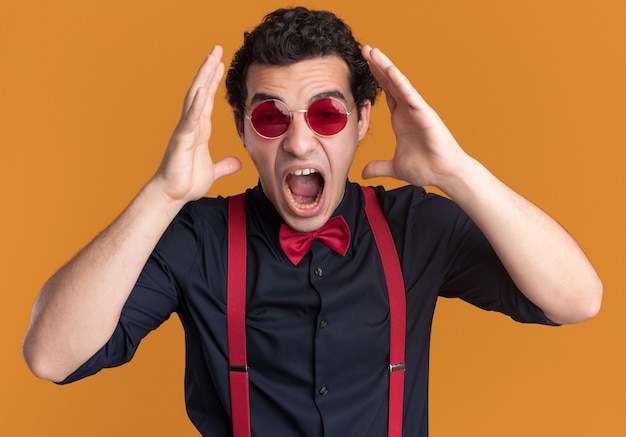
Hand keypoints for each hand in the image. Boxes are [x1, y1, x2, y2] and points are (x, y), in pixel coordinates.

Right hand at [154, 45, 241, 202]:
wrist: (173, 195)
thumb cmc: (187, 181)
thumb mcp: (213, 171)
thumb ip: (225, 165)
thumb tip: (237, 162)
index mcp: (200, 129)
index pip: (207, 99)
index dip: (213, 81)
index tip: (220, 63)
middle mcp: (192, 125)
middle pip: (201, 91)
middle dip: (208, 70)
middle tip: (216, 49)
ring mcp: (185, 130)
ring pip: (194, 99)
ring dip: (203, 78)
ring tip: (210, 59)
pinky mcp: (181, 141)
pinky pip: (189, 120)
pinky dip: (195, 105)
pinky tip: (201, 90)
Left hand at [361, 45, 468, 190]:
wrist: (445, 174)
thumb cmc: (426, 168)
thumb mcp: (395, 167)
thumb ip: (379, 166)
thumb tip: (363, 172)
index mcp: (400, 119)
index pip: (386, 93)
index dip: (376, 78)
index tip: (363, 64)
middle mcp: (408, 111)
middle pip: (390, 83)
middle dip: (377, 66)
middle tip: (364, 48)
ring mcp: (417, 111)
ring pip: (399, 84)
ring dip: (386, 67)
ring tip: (373, 52)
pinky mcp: (425, 115)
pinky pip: (410, 96)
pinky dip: (400, 83)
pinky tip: (389, 70)